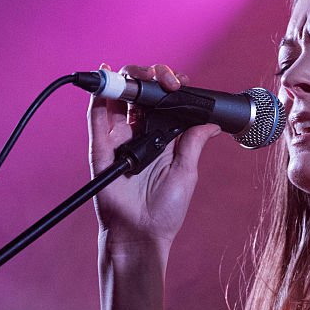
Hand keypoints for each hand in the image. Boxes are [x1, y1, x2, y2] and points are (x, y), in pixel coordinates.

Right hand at [88, 63, 219, 249]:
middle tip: (166, 81)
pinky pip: (97, 118)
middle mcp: (138, 133)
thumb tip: (212, 122)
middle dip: (151, 76)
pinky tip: (106, 80)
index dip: (170, 86)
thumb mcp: (186, 171)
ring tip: (140, 75)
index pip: (162, 101)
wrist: (141, 235)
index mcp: (161, 137)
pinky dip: (99, 97)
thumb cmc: (165, 210)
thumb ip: (193, 143)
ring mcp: (118, 139)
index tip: (182, 83)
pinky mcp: (101, 149)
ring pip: (118, 98)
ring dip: (127, 79)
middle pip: (139, 92)